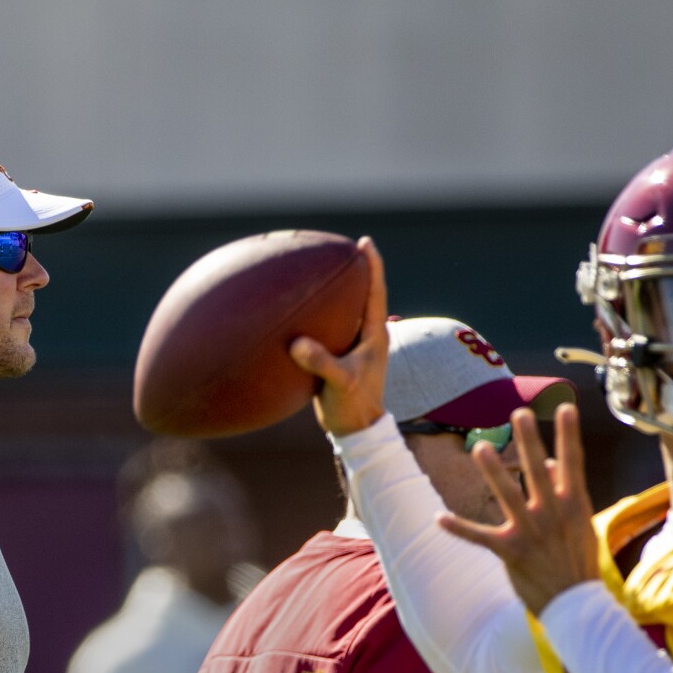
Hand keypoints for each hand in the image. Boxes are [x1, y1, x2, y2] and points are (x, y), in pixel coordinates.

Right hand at [288, 238, 389, 436]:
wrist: (354, 431)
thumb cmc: (353, 406)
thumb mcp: (339, 382)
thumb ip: (321, 362)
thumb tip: (297, 343)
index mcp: (374, 335)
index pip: (375, 291)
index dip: (372, 265)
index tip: (365, 242)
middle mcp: (366, 335)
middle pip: (363, 294)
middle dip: (355, 271)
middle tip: (342, 248)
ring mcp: (353, 346)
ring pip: (346, 310)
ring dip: (337, 292)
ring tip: (321, 272)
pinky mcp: (340, 357)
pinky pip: (331, 327)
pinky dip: (321, 315)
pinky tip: (304, 310)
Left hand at [438, 405, 601, 615]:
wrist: (574, 604)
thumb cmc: (578, 559)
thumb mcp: (580, 523)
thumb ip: (564, 491)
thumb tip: (551, 461)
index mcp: (573, 504)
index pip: (573, 462)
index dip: (569, 435)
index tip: (566, 407)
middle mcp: (552, 514)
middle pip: (538, 470)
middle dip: (528, 441)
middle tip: (518, 413)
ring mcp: (530, 532)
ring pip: (507, 496)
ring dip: (494, 471)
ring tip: (480, 448)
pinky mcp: (510, 552)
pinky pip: (479, 536)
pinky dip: (458, 528)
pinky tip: (437, 518)